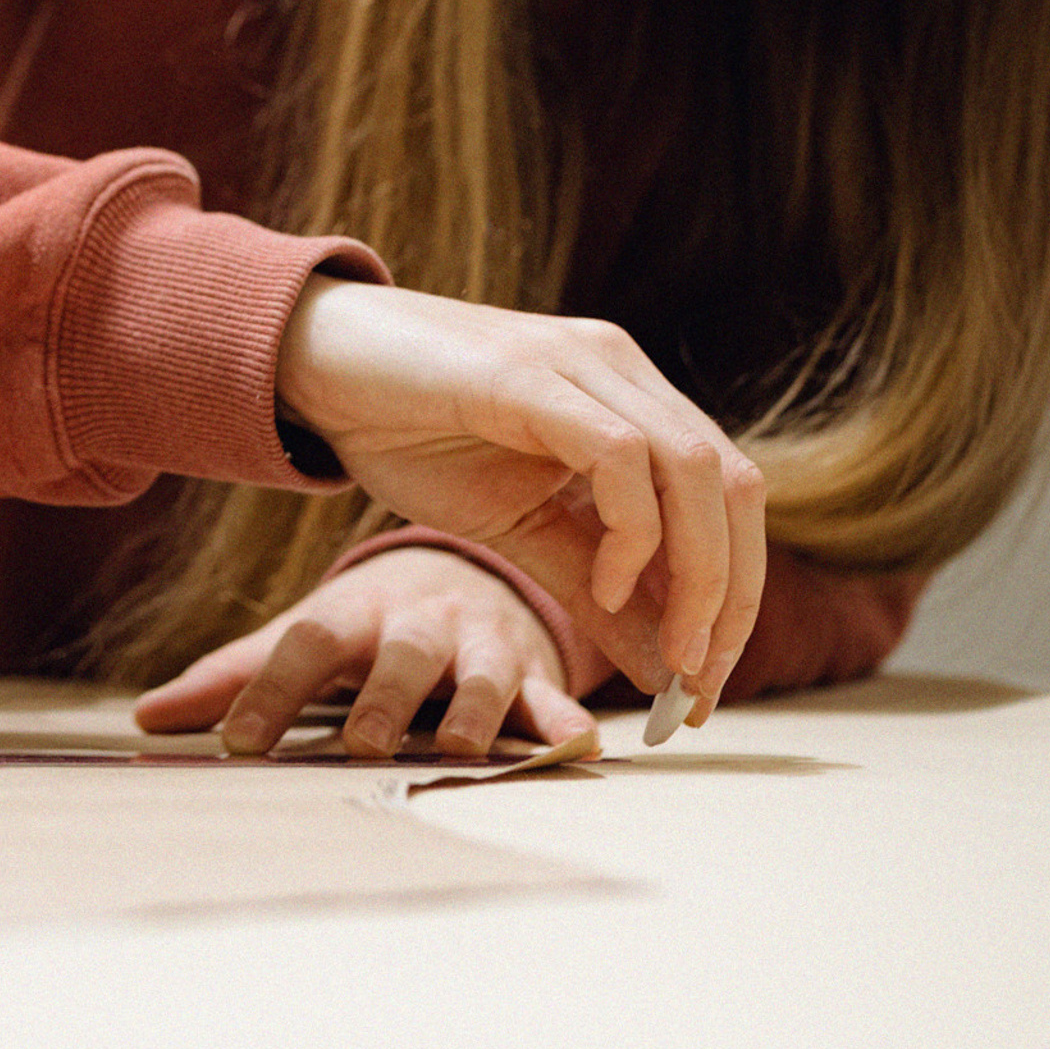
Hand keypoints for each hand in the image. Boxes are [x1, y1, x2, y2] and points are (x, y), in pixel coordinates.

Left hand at [132, 547, 595, 758]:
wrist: (464, 577)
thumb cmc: (367, 628)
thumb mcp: (302, 639)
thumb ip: (231, 678)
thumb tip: (144, 719)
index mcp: (353, 614)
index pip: (306, 645)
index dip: (272, 692)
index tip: (239, 744)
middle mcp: (418, 624)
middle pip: (399, 657)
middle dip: (382, 699)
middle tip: (360, 744)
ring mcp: (480, 645)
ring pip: (480, 675)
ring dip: (471, 709)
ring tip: (456, 747)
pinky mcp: (533, 672)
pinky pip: (552, 697)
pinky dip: (562, 719)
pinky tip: (573, 743)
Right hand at [277, 277, 765, 708]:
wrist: (312, 362)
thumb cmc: (408, 433)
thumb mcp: (519, 529)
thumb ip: (594, 590)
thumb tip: (667, 672)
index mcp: (628, 396)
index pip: (731, 496)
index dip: (737, 595)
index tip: (707, 685)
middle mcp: (620, 369)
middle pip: (735, 487)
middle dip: (732, 597)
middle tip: (698, 685)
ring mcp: (581, 363)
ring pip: (697, 469)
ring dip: (699, 577)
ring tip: (670, 652)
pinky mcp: (532, 373)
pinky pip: (621, 455)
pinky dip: (634, 532)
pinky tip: (604, 585)